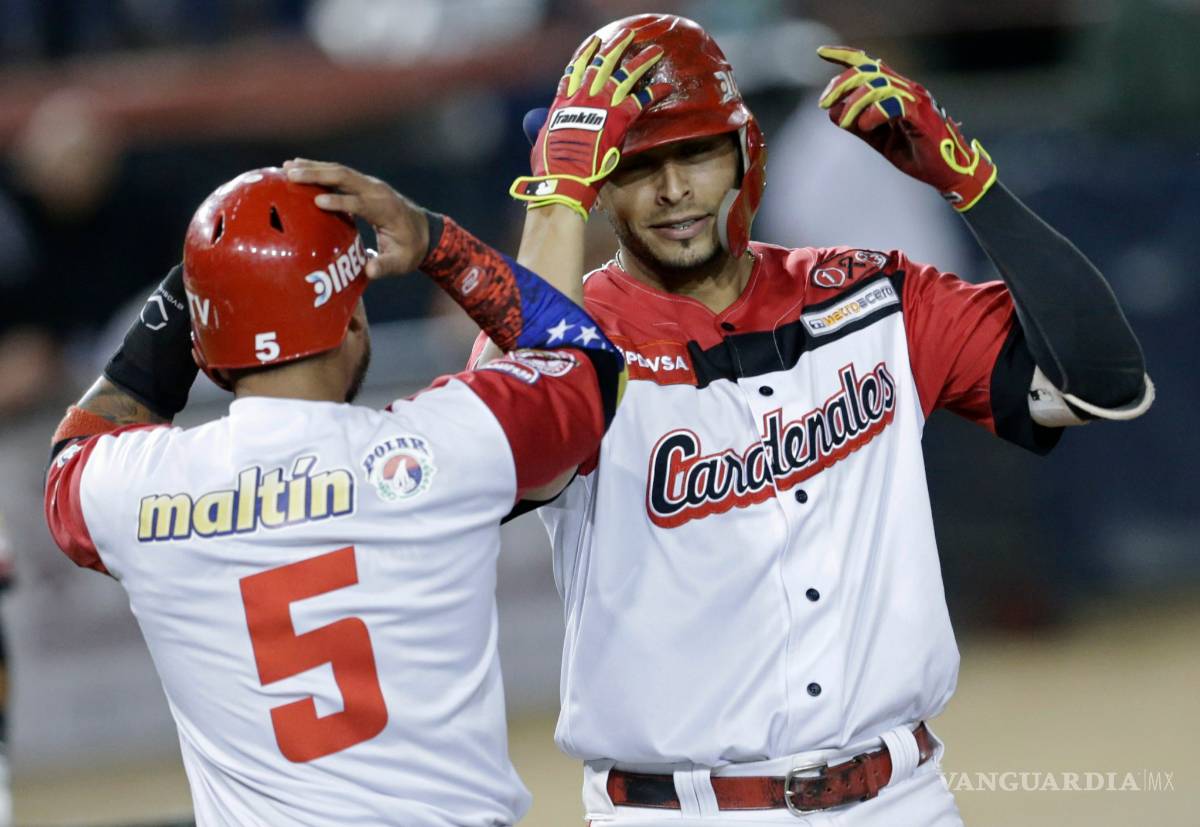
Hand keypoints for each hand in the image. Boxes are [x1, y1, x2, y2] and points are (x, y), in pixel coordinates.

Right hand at [283, 159, 428, 277]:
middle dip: (317, 175)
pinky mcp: (364, 184)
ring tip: (286, 167)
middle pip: (345, 178)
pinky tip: (299, 168)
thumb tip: (369, 270)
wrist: (425, 232)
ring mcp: (370, 185)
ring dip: (314, 168)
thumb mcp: (402, 262)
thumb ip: (386, 266)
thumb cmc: (411, 249)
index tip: (317, 201)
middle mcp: (377, 191)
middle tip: (290, 174)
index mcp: (386, 210)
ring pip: (340, 171)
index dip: (340, 202)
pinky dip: (319, 169)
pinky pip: (340, 174)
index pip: (361, 203)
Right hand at [510, 28, 671, 219]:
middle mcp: (582, 97)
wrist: (563, 178)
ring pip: (624, 75)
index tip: (594, 43)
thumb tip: (533, 122)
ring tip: (654, 51)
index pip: (575, 70)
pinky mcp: (618, 119)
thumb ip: (541, 127)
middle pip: (602, 64)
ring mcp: (601, 106)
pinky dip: (653, 93)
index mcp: (563, 101)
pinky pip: (640, 101)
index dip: (585, 54)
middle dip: (615, 47)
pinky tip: (665, 87)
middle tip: (627, 35)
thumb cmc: (549, 166)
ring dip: (641, 62)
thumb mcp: (540, 141)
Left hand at [816, 46, 997, 211]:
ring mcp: (916, 101)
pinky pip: (894, 105)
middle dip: (841, 84)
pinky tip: (866, 125)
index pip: (869, 64)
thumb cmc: (916, 153)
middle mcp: (907, 89)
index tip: (821, 53)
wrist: (948, 172)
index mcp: (896, 91)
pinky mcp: (923, 116)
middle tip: (824, 103)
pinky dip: (874, 113)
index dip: (845, 55)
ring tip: (845, 123)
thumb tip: (832, 112)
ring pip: (878, 85)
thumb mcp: (878, 139)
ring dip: (854, 104)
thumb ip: (857, 126)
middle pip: (869, 71)